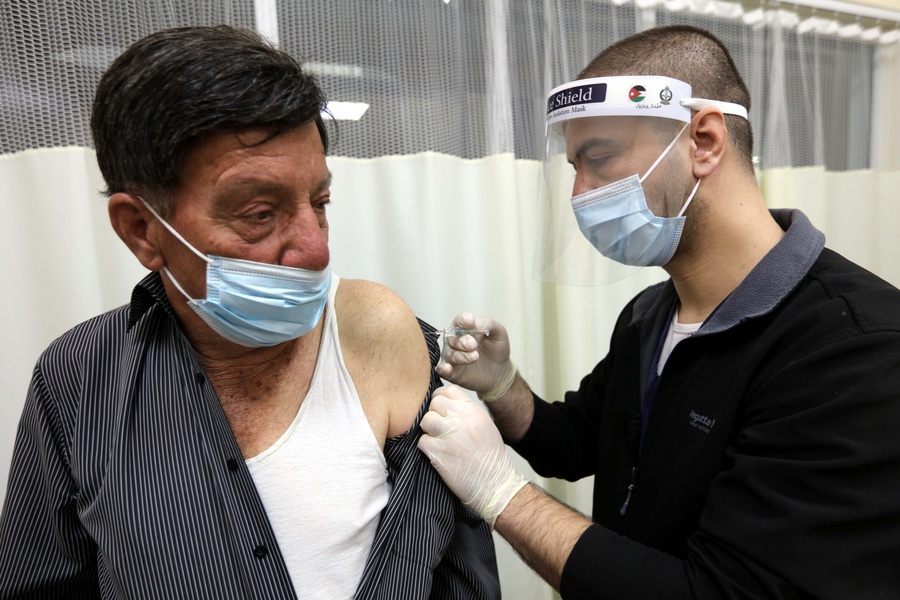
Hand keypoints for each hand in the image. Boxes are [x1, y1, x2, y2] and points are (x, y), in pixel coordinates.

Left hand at [418, 385, 527, 527]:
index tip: (440, 409)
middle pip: (434, 404)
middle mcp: (460, 419)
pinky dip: (427, 448)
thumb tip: (446, 404)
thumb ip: (466, 412)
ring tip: (439, 442)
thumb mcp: (485, 425)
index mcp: (473, 410)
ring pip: (425, 421)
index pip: (448, 391)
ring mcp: (448, 434)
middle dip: (434, 415)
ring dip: (428, 431)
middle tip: (439, 428)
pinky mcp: (437, 452)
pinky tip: (438, 455)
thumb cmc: (491, 458)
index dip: (441, 399)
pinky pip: (422, 441)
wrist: (494, 485)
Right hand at [437, 313, 516, 400]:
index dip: (462, 320)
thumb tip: (475, 323)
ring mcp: (452, 357)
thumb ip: (488, 324)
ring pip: (450, 354)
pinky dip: (443, 369)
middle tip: (473, 344)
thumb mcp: (498, 333)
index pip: (458, 321)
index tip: (470, 322)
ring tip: (475, 357)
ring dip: (461, 355)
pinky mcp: (452, 373)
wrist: (501, 372)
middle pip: (451, 338)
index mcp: (464, 329)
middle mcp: (454, 342)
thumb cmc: (497, 350)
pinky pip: (442, 370)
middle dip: (462, 341)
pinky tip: (448, 368)